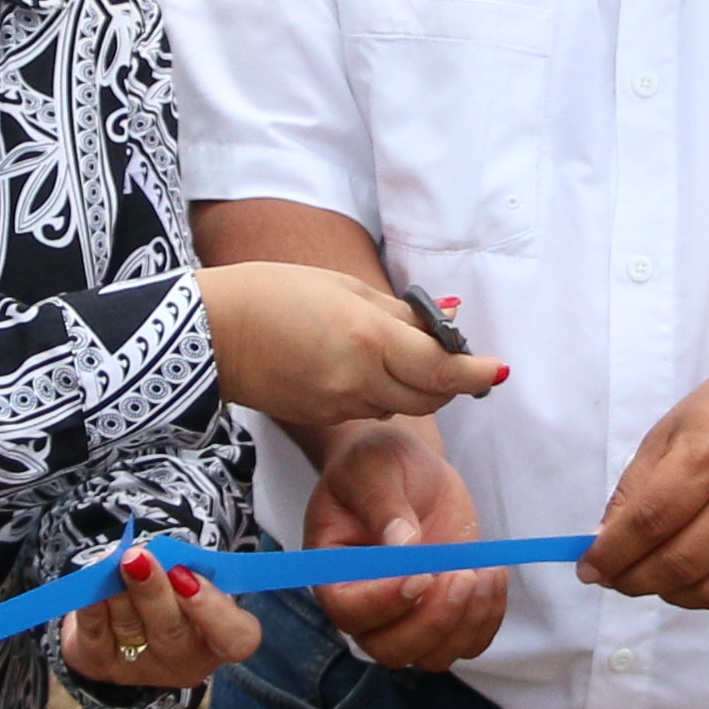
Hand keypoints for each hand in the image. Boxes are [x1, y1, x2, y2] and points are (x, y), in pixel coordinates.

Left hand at [60, 547, 261, 696]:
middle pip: (173, 635)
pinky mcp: (100, 664)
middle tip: (138, 557)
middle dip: (153, 593)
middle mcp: (183, 661)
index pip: (237, 638)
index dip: (215, 611)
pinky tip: (91, 578)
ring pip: (130, 629)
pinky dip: (92, 602)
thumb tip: (154, 556)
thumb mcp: (187, 573)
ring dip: (119, 591)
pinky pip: (94, 631)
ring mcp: (140, 668)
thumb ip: (183, 566)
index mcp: (218, 638)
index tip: (188, 576)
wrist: (122, 610)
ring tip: (112, 560)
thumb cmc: (169, 587)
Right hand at [194, 261, 505, 438]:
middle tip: (450, 353)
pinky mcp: (322, 418)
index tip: (497, 368)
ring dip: (413, 385)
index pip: (442, 369)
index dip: (476, 371)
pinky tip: (357, 365)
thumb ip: (401, 313)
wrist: (211, 333)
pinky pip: (369, 410)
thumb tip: (450, 321)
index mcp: (368, 339)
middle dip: (449, 379)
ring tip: (397, 352)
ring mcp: (339, 406)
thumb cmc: (273, 293)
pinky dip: (379, 392)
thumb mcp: (344, 289)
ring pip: (401, 406)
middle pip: (430, 396)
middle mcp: (358, 381)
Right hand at [306, 417, 506, 672]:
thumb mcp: (372, 468)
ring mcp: (407, 617)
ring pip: (433, 656)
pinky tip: (492, 574)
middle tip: (461, 575)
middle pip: (391, 650)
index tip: (419, 573)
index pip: (349, 612)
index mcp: (334, 575)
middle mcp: (367, 608)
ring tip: (483, 571)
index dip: (384, 603)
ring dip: (465, 622)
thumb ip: (382, 504)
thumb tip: (403, 544)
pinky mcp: (445, 613)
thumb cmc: (375, 465)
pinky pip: (468, 642)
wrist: (405, 469)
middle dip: (432, 622)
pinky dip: (487, 617)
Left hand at [577, 328, 708, 619]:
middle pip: (680, 565)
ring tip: (660, 578)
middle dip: (634, 581)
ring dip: (674, 595)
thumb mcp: (674, 428)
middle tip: (617, 579)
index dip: (611, 555)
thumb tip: (606, 544)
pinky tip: (704, 582)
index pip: (649, 524)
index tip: (589, 569)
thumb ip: (637, 487)